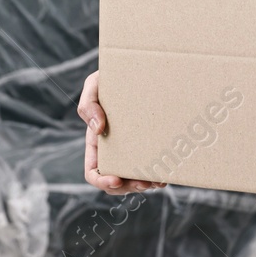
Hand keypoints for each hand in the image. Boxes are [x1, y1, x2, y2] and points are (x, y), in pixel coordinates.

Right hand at [77, 70, 164, 195]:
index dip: (102, 181)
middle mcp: (114, 149)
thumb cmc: (110, 77)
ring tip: (159, 181)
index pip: (93, 171)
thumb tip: (98, 129)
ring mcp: (132, 148)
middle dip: (129, 187)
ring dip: (146, 184)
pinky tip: (167, 173)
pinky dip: (158, 173)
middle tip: (146, 183)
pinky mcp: (150, 143)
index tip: (117, 179)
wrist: (136, 69)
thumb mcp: (94, 86)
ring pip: (135, 178)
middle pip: (116, 182)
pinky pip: (151, 165)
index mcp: (96, 143)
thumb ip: (88, 105)